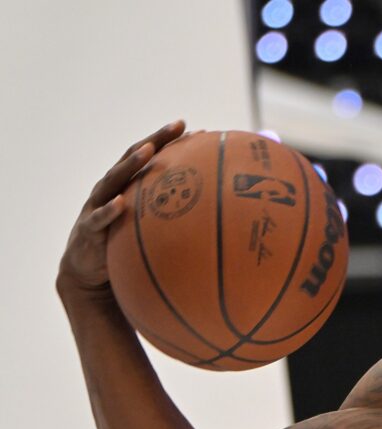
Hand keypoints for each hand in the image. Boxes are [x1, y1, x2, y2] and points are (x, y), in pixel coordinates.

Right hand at [57, 120, 185, 295]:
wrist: (88, 267)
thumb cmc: (123, 242)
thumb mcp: (148, 228)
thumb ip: (170, 217)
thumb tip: (212, 218)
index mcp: (127, 185)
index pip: (148, 157)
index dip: (166, 140)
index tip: (189, 126)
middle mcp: (112, 189)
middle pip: (133, 158)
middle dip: (154, 140)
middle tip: (175, 127)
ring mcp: (98, 205)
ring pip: (114, 180)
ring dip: (130, 165)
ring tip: (146, 152)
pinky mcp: (89, 229)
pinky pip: (99, 218)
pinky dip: (109, 211)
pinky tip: (120, 204)